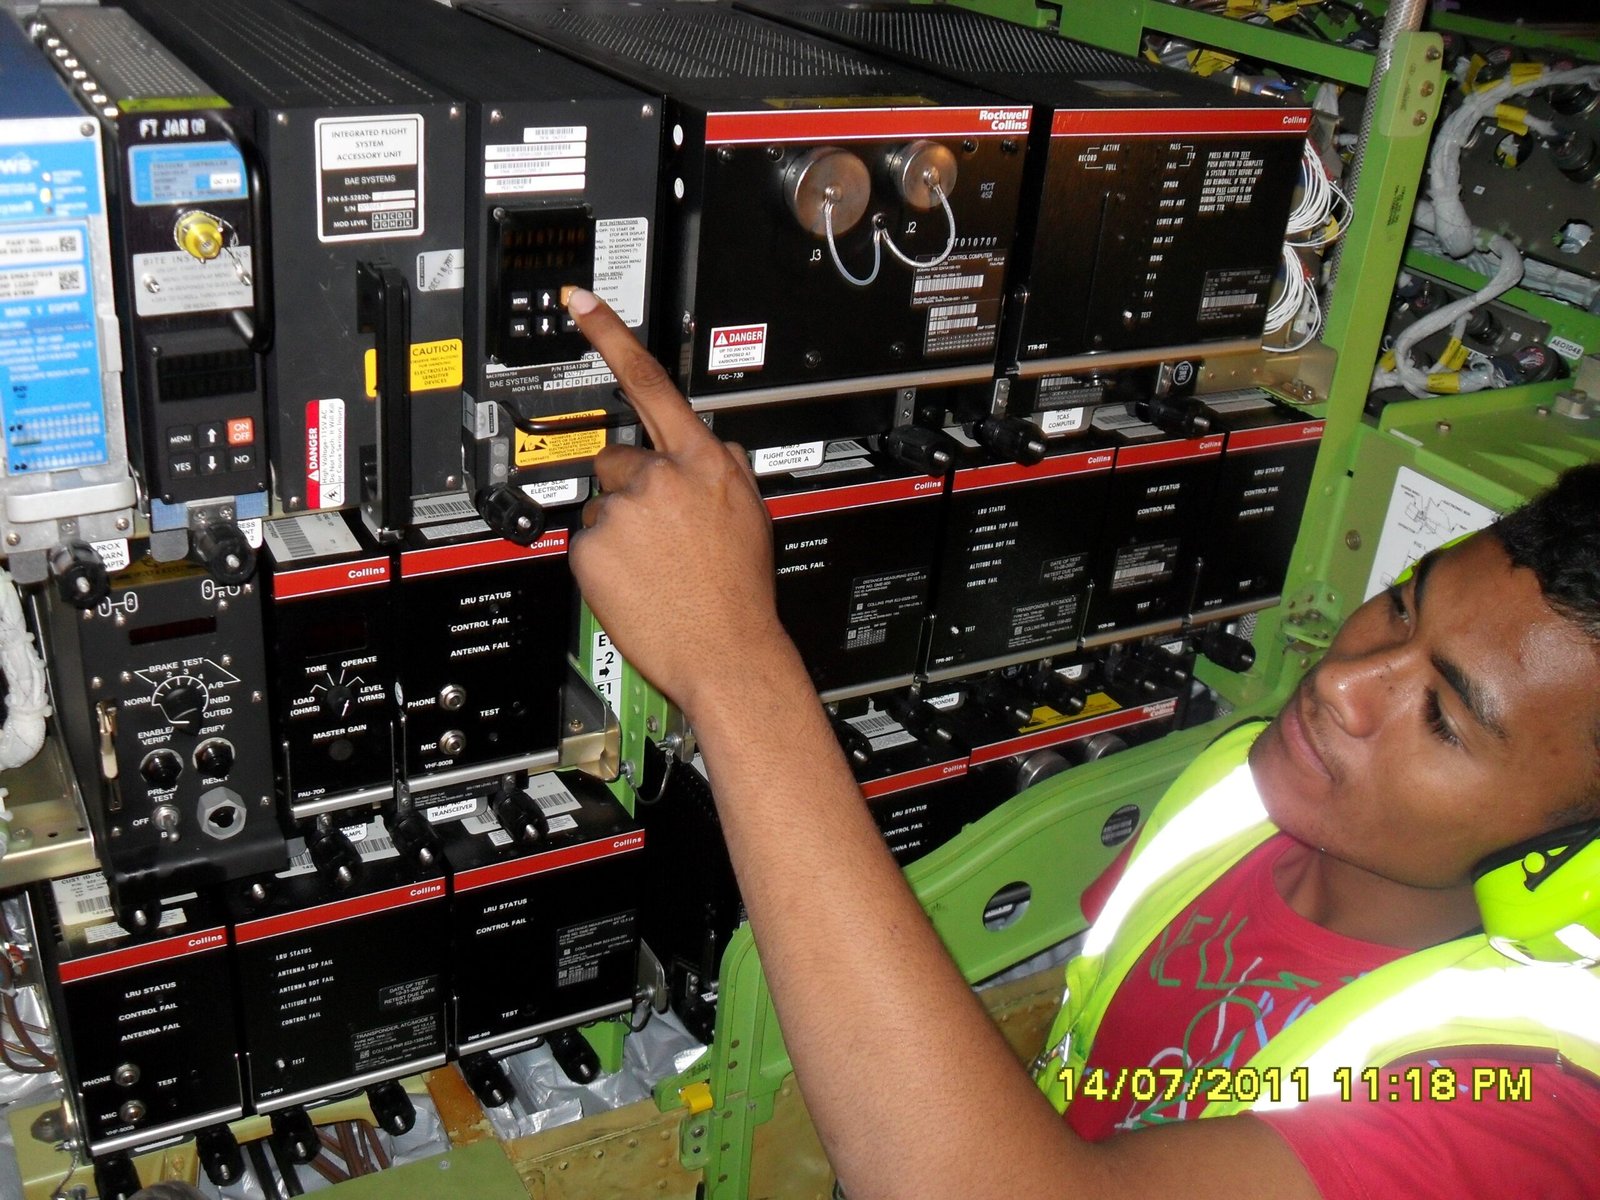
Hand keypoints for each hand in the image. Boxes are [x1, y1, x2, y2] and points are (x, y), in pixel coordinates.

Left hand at [565, 289, 795, 720]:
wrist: (728, 654)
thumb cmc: (742, 593)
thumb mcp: (753, 515)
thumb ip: (731, 471)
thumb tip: (723, 449)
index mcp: (703, 461)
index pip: (650, 382)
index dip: (609, 335)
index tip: (578, 302)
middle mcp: (660, 477)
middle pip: (617, 458)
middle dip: (631, 487)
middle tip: (660, 533)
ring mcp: (623, 511)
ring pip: (601, 505)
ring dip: (619, 529)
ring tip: (655, 566)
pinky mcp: (592, 547)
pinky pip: (585, 542)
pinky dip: (603, 562)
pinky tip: (637, 581)